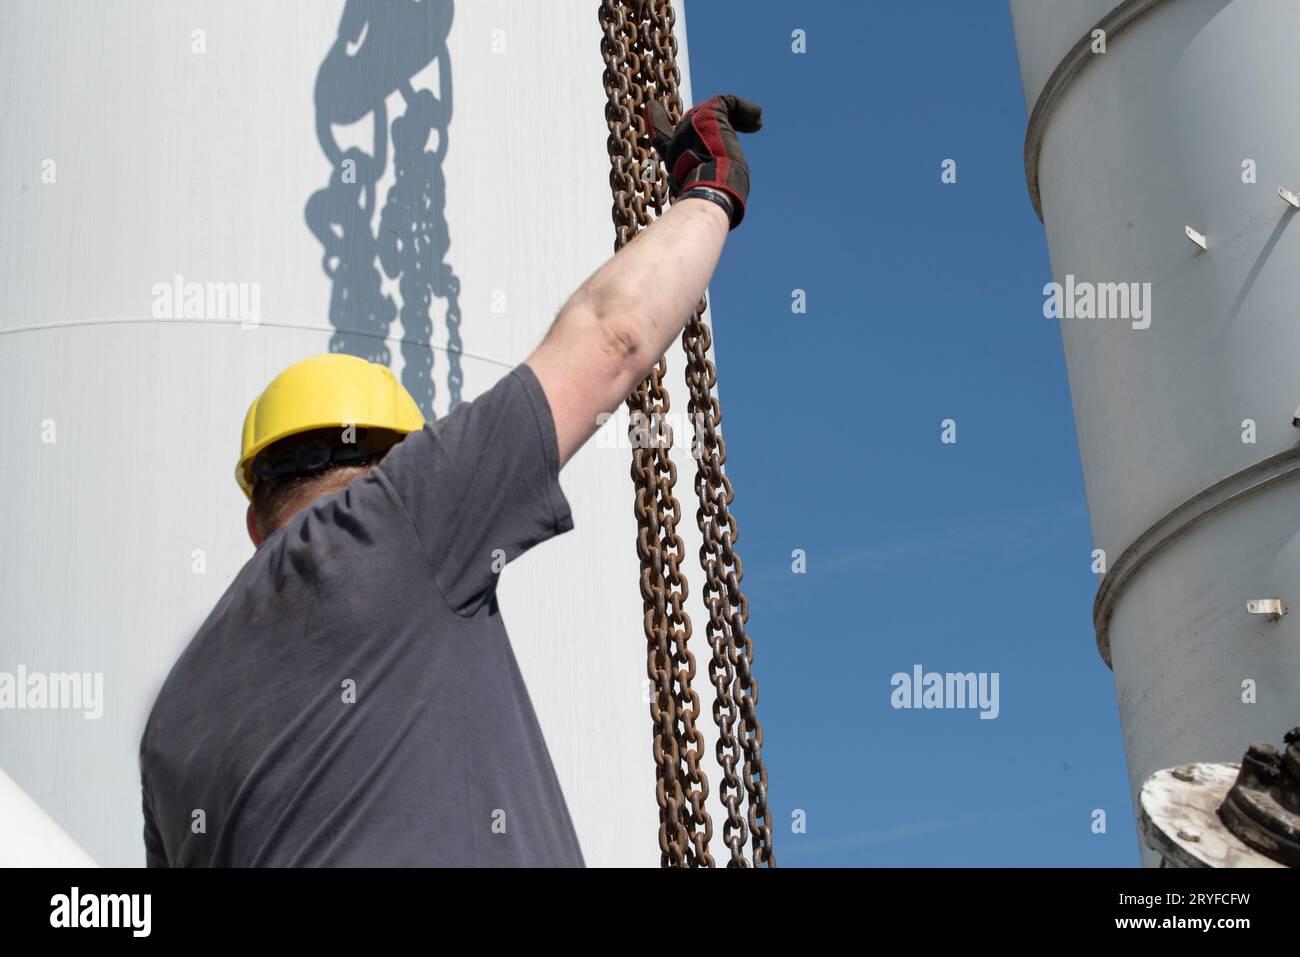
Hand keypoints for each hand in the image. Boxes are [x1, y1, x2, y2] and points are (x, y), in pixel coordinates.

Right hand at [644, 94, 762, 227]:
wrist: (708, 189)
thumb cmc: (707, 201)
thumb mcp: (702, 195)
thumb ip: (705, 190)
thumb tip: (723, 209)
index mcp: (673, 158)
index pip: (662, 138)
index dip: (657, 122)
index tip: (651, 108)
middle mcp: (679, 140)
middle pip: (695, 122)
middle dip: (715, 122)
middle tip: (744, 121)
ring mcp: (691, 125)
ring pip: (714, 109)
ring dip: (736, 115)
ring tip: (756, 122)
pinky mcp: (709, 115)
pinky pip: (728, 102)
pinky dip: (745, 109)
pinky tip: (759, 120)